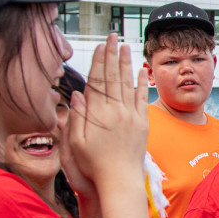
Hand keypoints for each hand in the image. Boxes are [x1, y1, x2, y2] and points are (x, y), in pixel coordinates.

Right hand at [67, 33, 149, 193]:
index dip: (99, 61)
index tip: (100, 46)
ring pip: (128, 83)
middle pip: (113, 77)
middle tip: (113, 36)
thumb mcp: (76, 144)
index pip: (98, 81)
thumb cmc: (92, 166)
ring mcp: (130, 116)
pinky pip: (142, 99)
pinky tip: (142, 70)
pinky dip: (142, 83)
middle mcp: (115, 112)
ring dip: (126, 63)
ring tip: (126, 46)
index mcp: (97, 115)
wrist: (119, 181)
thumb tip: (78, 94)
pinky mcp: (142, 123)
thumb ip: (76, 118)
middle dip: (112, 54)